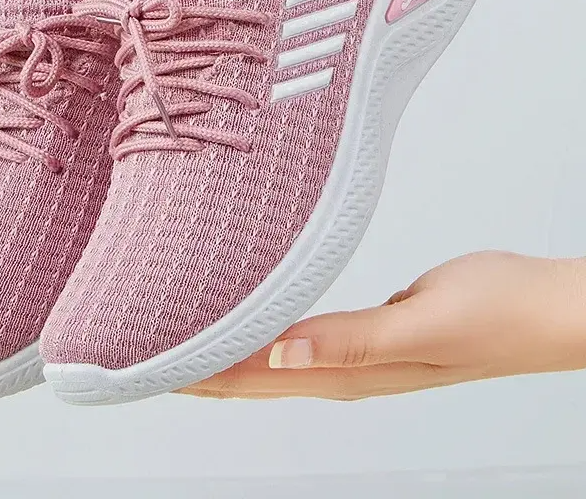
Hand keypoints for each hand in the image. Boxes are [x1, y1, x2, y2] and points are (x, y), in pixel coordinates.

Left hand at [181, 252, 585, 399]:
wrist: (547, 308)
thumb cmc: (498, 317)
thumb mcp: (424, 327)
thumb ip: (352, 342)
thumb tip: (282, 356)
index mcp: (350, 372)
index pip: (255, 379)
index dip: (200, 375)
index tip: (147, 367)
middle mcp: (346, 368)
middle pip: (254, 376)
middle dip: (199, 369)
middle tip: (143, 357)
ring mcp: (359, 351)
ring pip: (274, 357)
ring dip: (229, 354)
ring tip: (183, 343)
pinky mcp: (371, 329)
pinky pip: (302, 336)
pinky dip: (267, 333)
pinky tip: (256, 325)